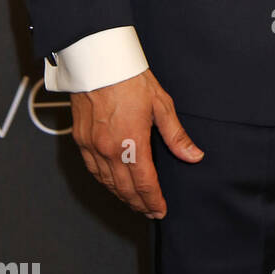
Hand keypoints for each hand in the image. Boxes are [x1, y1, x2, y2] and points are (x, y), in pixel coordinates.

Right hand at [70, 68, 202, 217]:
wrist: (99, 62)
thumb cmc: (130, 78)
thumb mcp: (161, 104)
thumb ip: (176, 135)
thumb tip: (193, 155)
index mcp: (132, 142)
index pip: (145, 183)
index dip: (154, 200)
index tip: (160, 209)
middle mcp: (109, 149)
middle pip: (125, 189)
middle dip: (139, 204)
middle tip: (149, 211)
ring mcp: (92, 146)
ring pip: (107, 183)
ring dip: (122, 196)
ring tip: (134, 202)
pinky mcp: (80, 140)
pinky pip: (92, 170)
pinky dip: (104, 182)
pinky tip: (112, 183)